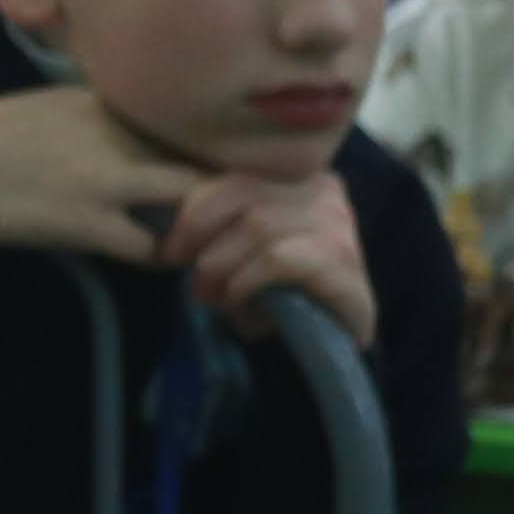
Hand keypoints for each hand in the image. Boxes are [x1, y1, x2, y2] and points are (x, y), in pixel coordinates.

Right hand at [0, 87, 206, 285]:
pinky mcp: (93, 224)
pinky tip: (158, 258)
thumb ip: (87, 111)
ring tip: (203, 233)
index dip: (200, 139)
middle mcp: (116, 133)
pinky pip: (152, 246)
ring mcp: (109, 179)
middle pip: (198, 149)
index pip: (177, 113)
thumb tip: (117, 118)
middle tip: (230, 200)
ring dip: (203, 217)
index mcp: (101, 101)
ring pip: (193, 196)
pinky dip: (162, 255)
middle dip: (222, 175)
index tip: (210, 156)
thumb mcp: (41, 105)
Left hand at [164, 168, 375, 350]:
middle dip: (202, 236)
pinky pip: (277, 259)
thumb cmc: (284, 289)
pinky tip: (235, 301)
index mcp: (299, 176)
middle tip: (185, 275)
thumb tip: (176, 231)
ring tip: (207, 295)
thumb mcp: (247, 249)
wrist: (335, 338)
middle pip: (244, 196)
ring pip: (258, 226)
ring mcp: (338, 223)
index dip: (195, 210)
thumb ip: (223, 226)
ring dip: (220, 265)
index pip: (237, 176)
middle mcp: (324, 189)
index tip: (171, 247)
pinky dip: (245, 280)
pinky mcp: (343, 262)